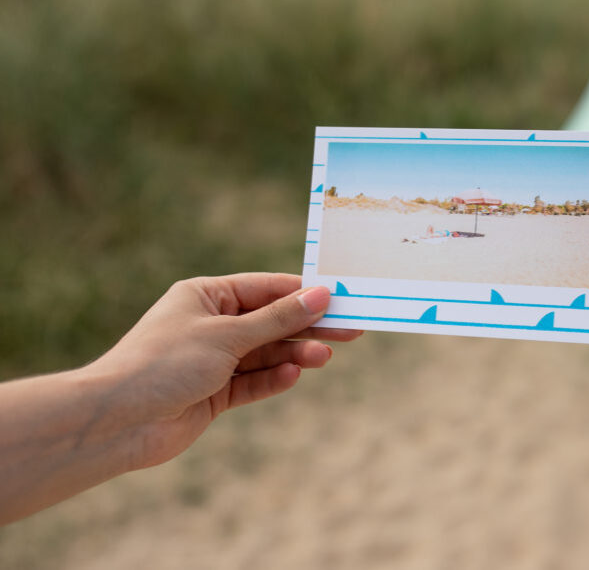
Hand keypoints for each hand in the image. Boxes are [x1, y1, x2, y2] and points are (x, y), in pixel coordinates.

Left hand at [89, 273, 360, 468]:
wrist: (117, 421)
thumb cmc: (164, 363)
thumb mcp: (228, 335)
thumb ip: (277, 318)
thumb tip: (321, 294)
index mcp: (206, 295)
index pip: (266, 288)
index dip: (304, 293)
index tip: (342, 298)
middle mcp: (210, 324)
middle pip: (271, 321)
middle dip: (308, 326)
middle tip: (351, 330)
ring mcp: (212, 360)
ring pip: (265, 353)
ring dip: (294, 355)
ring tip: (323, 357)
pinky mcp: (213, 394)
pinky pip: (252, 382)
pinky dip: (272, 380)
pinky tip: (292, 377)